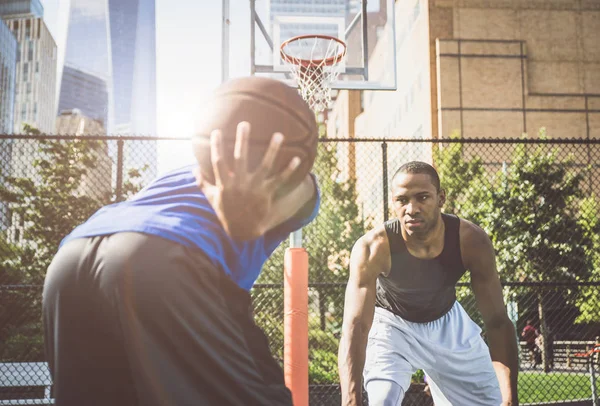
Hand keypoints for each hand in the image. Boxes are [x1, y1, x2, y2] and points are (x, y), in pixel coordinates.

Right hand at [195, 121, 300, 240]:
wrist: (242, 230)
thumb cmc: (226, 212)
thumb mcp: (212, 199)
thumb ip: (203, 183)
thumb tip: (193, 169)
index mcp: (224, 184)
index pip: (218, 162)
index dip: (216, 146)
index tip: (217, 131)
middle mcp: (239, 185)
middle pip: (240, 158)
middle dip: (242, 140)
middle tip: (244, 123)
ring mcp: (254, 189)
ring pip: (264, 166)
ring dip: (272, 150)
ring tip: (279, 134)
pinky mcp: (267, 194)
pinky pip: (279, 180)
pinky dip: (288, 170)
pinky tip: (297, 159)